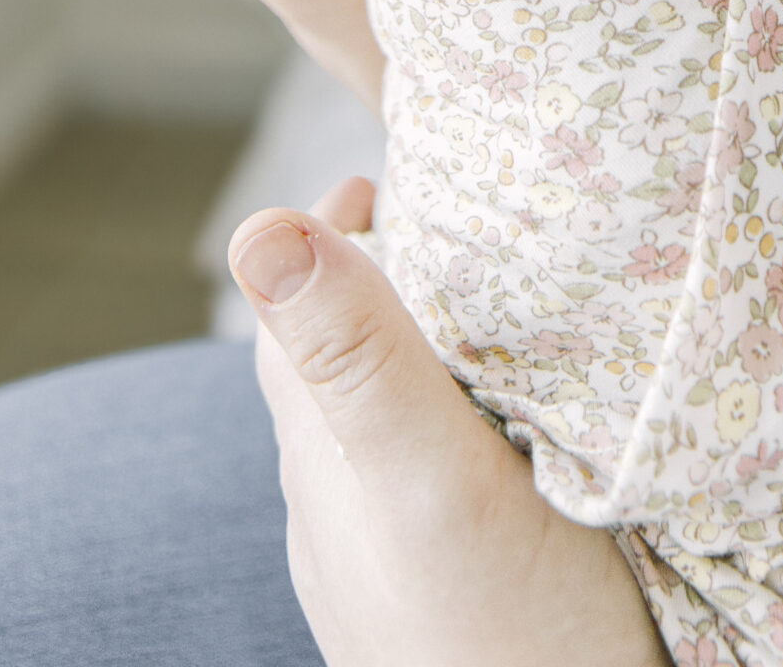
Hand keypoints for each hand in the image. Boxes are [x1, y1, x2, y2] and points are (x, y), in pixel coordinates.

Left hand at [230, 182, 666, 666]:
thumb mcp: (437, 480)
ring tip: (497, 306)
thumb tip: (261, 226)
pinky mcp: (450, 600)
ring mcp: (392, 565)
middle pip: (338, 360)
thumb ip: (361, 359)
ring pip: (385, 426)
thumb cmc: (511, 634)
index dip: (336, 224)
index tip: (396, 162)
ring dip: (426, 355)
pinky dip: (464, 427)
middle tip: (460, 212)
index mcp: (329, 454)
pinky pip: (434, 483)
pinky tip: (522, 436)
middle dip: (385, 276)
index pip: (297, 304)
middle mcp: (342, 509)